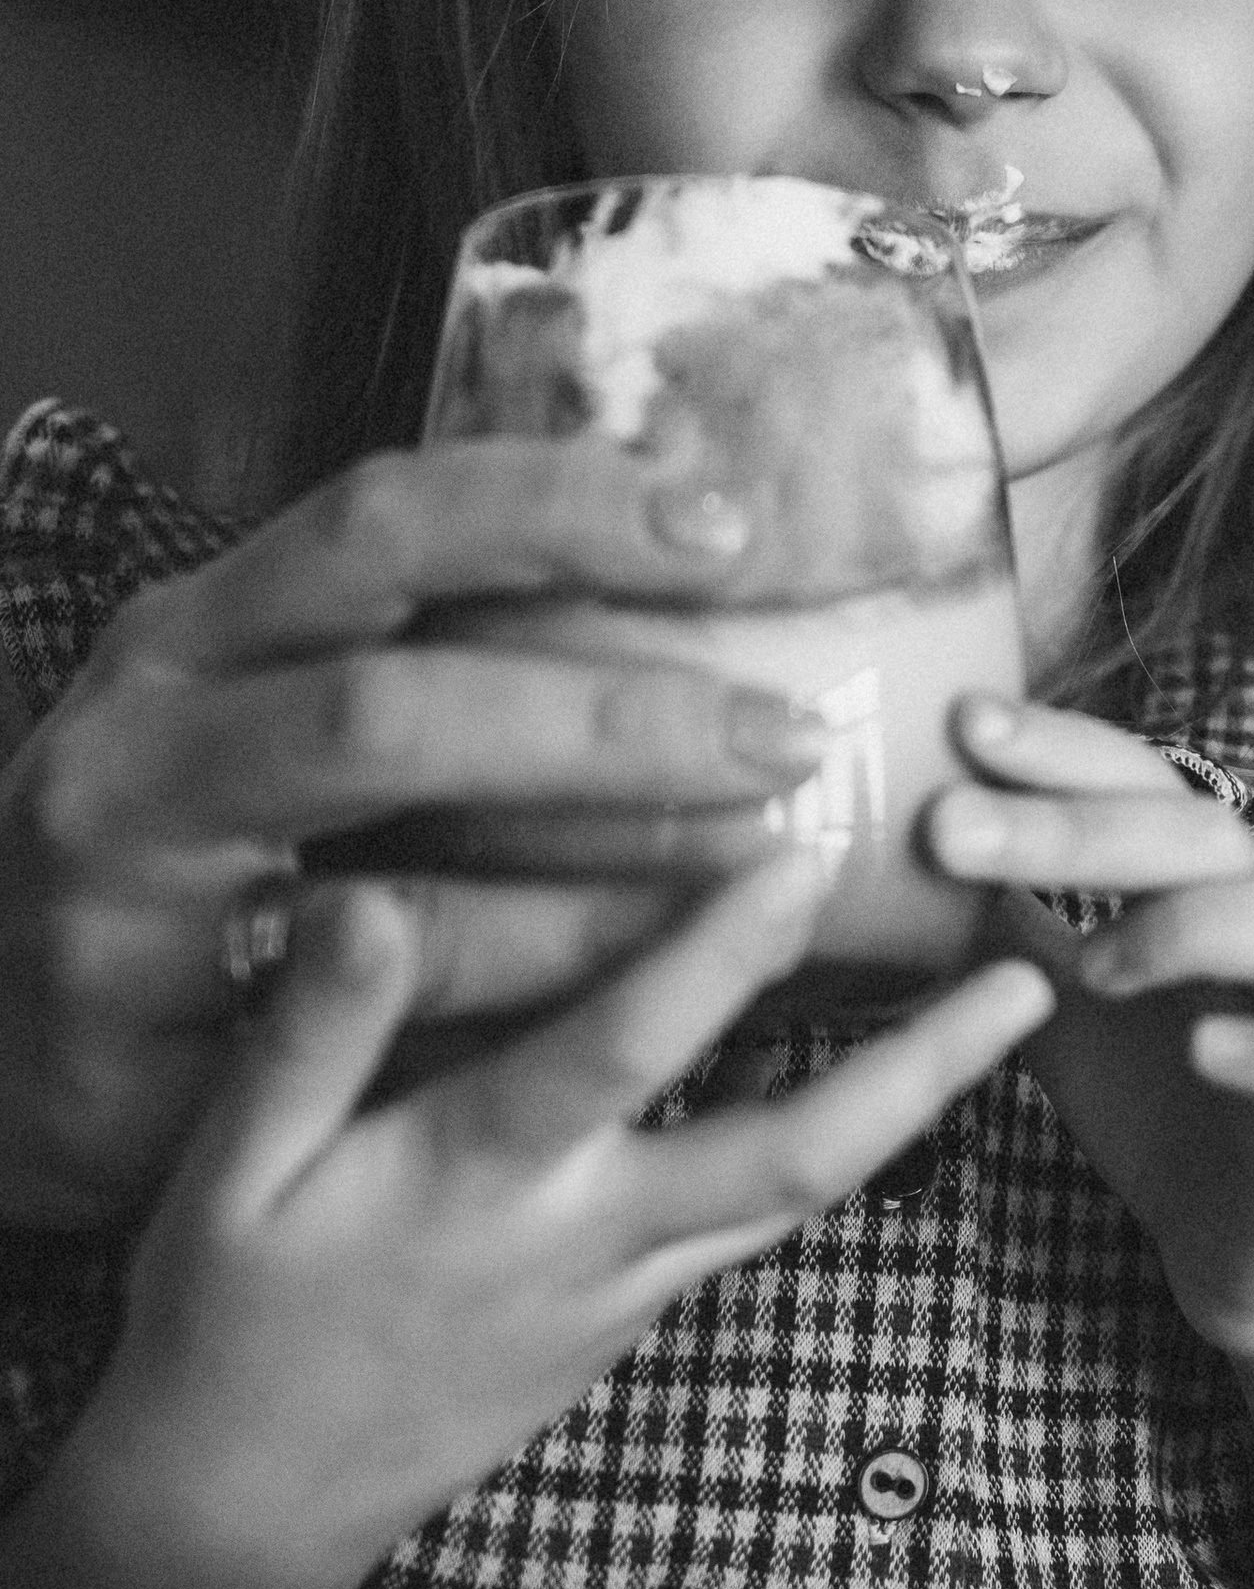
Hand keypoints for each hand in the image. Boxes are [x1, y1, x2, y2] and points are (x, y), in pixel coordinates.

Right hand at [0, 438, 832, 1228]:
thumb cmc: (169, 847)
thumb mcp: (243, 703)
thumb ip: (412, 641)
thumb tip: (678, 556)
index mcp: (184, 637)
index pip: (380, 525)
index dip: (557, 511)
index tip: (727, 522)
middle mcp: (141, 761)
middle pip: (393, 714)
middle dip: (610, 722)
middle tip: (784, 735)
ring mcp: (134, 928)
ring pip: (403, 909)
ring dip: (608, 896)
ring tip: (767, 876)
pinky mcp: (161, 1077)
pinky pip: (389, 1062)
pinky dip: (528, 1029)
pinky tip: (664, 1011)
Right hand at [0, 874, 1052, 1588]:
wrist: (248, 1510)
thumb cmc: (227, 1318)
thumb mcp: (229, 1175)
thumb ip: (312, 1033)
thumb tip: (367, 894)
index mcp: (484, 1182)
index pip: (621, 1051)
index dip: (714, 956)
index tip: (804, 855)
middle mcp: (590, 1237)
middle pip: (797, 1154)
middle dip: (926, 1068)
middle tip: (1040, 974)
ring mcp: (630, 1284)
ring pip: (805, 1189)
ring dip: (917, 1099)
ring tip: (1014, 1003)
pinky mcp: (638, 1310)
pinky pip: (756, 1210)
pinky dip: (837, 1137)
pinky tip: (889, 1062)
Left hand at [926, 697, 1253, 1361]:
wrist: (1240, 1243)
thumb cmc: (1153, 1101)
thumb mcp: (1048, 1005)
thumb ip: (994, 929)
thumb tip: (892, 850)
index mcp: (1203, 888)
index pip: (1144, 782)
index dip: (1062, 750)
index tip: (961, 723)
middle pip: (1207, 837)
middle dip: (1080, 826)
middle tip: (951, 830)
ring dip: (1197, 924)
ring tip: (1092, 962)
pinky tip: (1208, 1049)